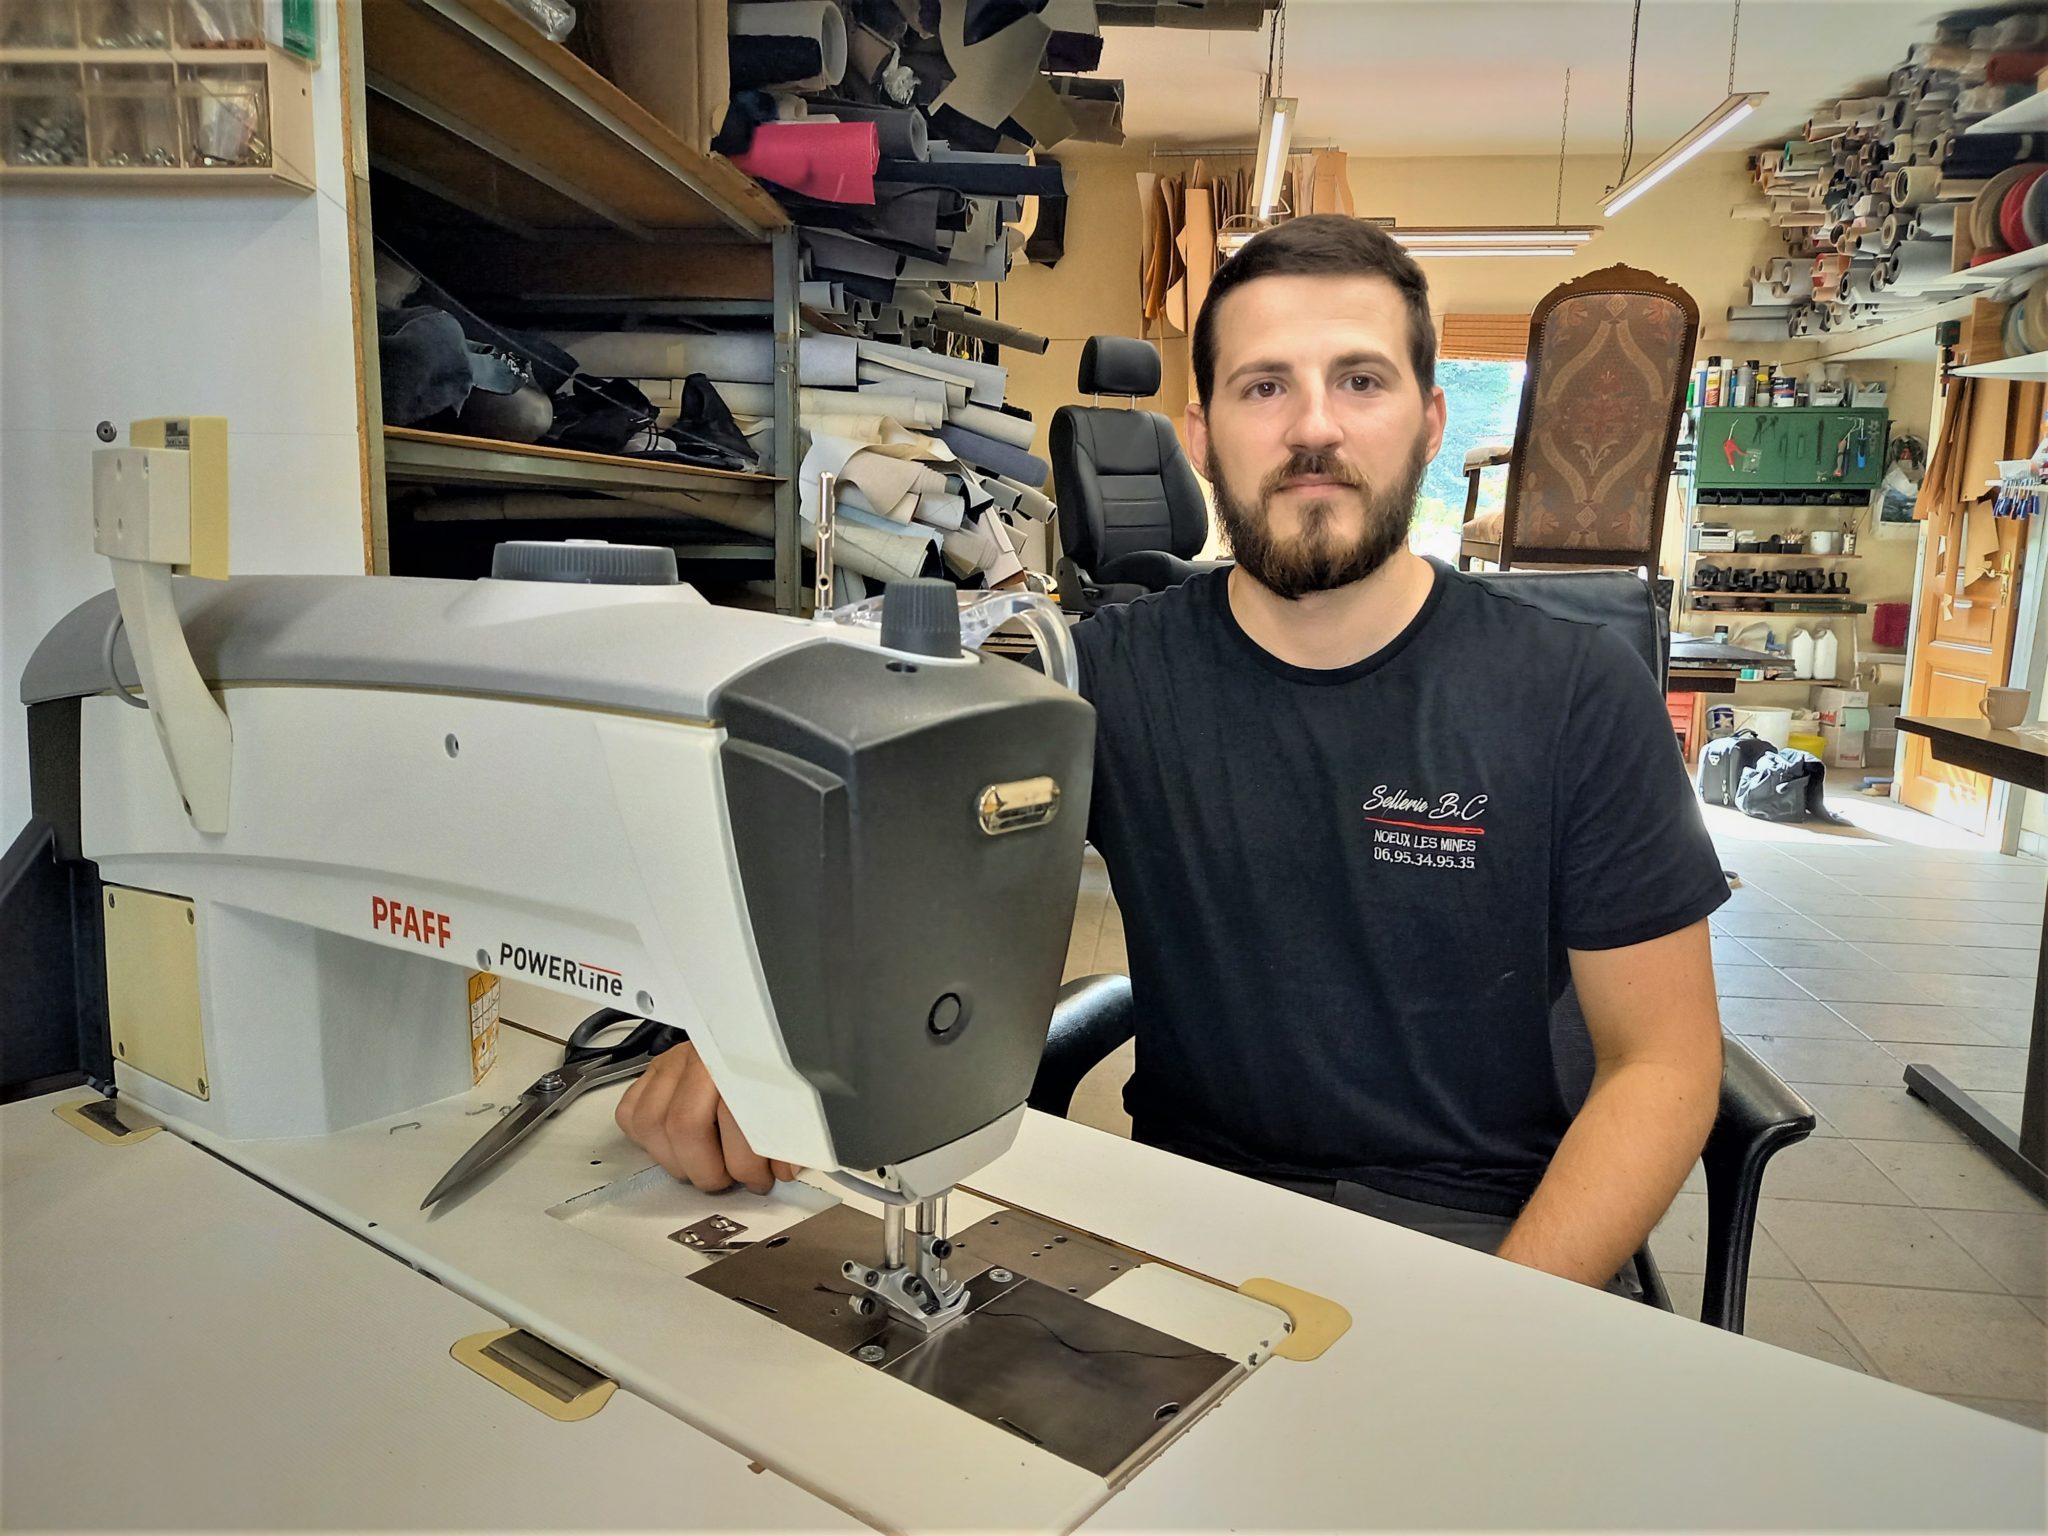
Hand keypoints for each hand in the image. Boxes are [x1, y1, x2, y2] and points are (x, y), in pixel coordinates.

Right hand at [614, 1041, 796, 1195]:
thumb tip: (788, 1167)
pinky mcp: (654, 1071)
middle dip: (711, 1170)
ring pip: (652, 1125)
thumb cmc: (774, 1062)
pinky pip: (631, 1113)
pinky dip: (648, 1140)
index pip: (735, 1120)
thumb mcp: (794, 1088)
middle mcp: (700, 1058)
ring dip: (680, 1162)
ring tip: (707, 1169)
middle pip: (685, 1126)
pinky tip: (676, 1147)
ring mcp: (673, 1063)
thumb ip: (792, 1126)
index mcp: (741, 1058)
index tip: (768, 1176)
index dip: (751, 1161)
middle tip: (734, 1179)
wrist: (757, 1022)